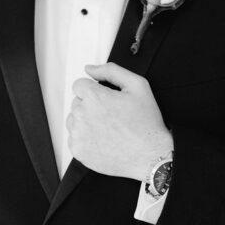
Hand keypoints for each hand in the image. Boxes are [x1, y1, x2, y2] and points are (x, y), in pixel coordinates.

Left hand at [66, 62, 172, 179]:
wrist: (150, 155)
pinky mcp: (79, 151)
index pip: (79, 85)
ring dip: (86, 122)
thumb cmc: (146, 122)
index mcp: (94, 97)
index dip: (94, 91)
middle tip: (112, 116)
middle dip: (91, 106)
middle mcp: (82, 115)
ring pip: (73, 120)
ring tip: (108, 129)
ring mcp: (79, 135)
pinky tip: (104, 141)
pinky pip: (74, 139)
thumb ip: (111, 71)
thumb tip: (89, 69)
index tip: (107, 100)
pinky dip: (86, 139)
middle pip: (76, 102)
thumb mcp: (137, 86)